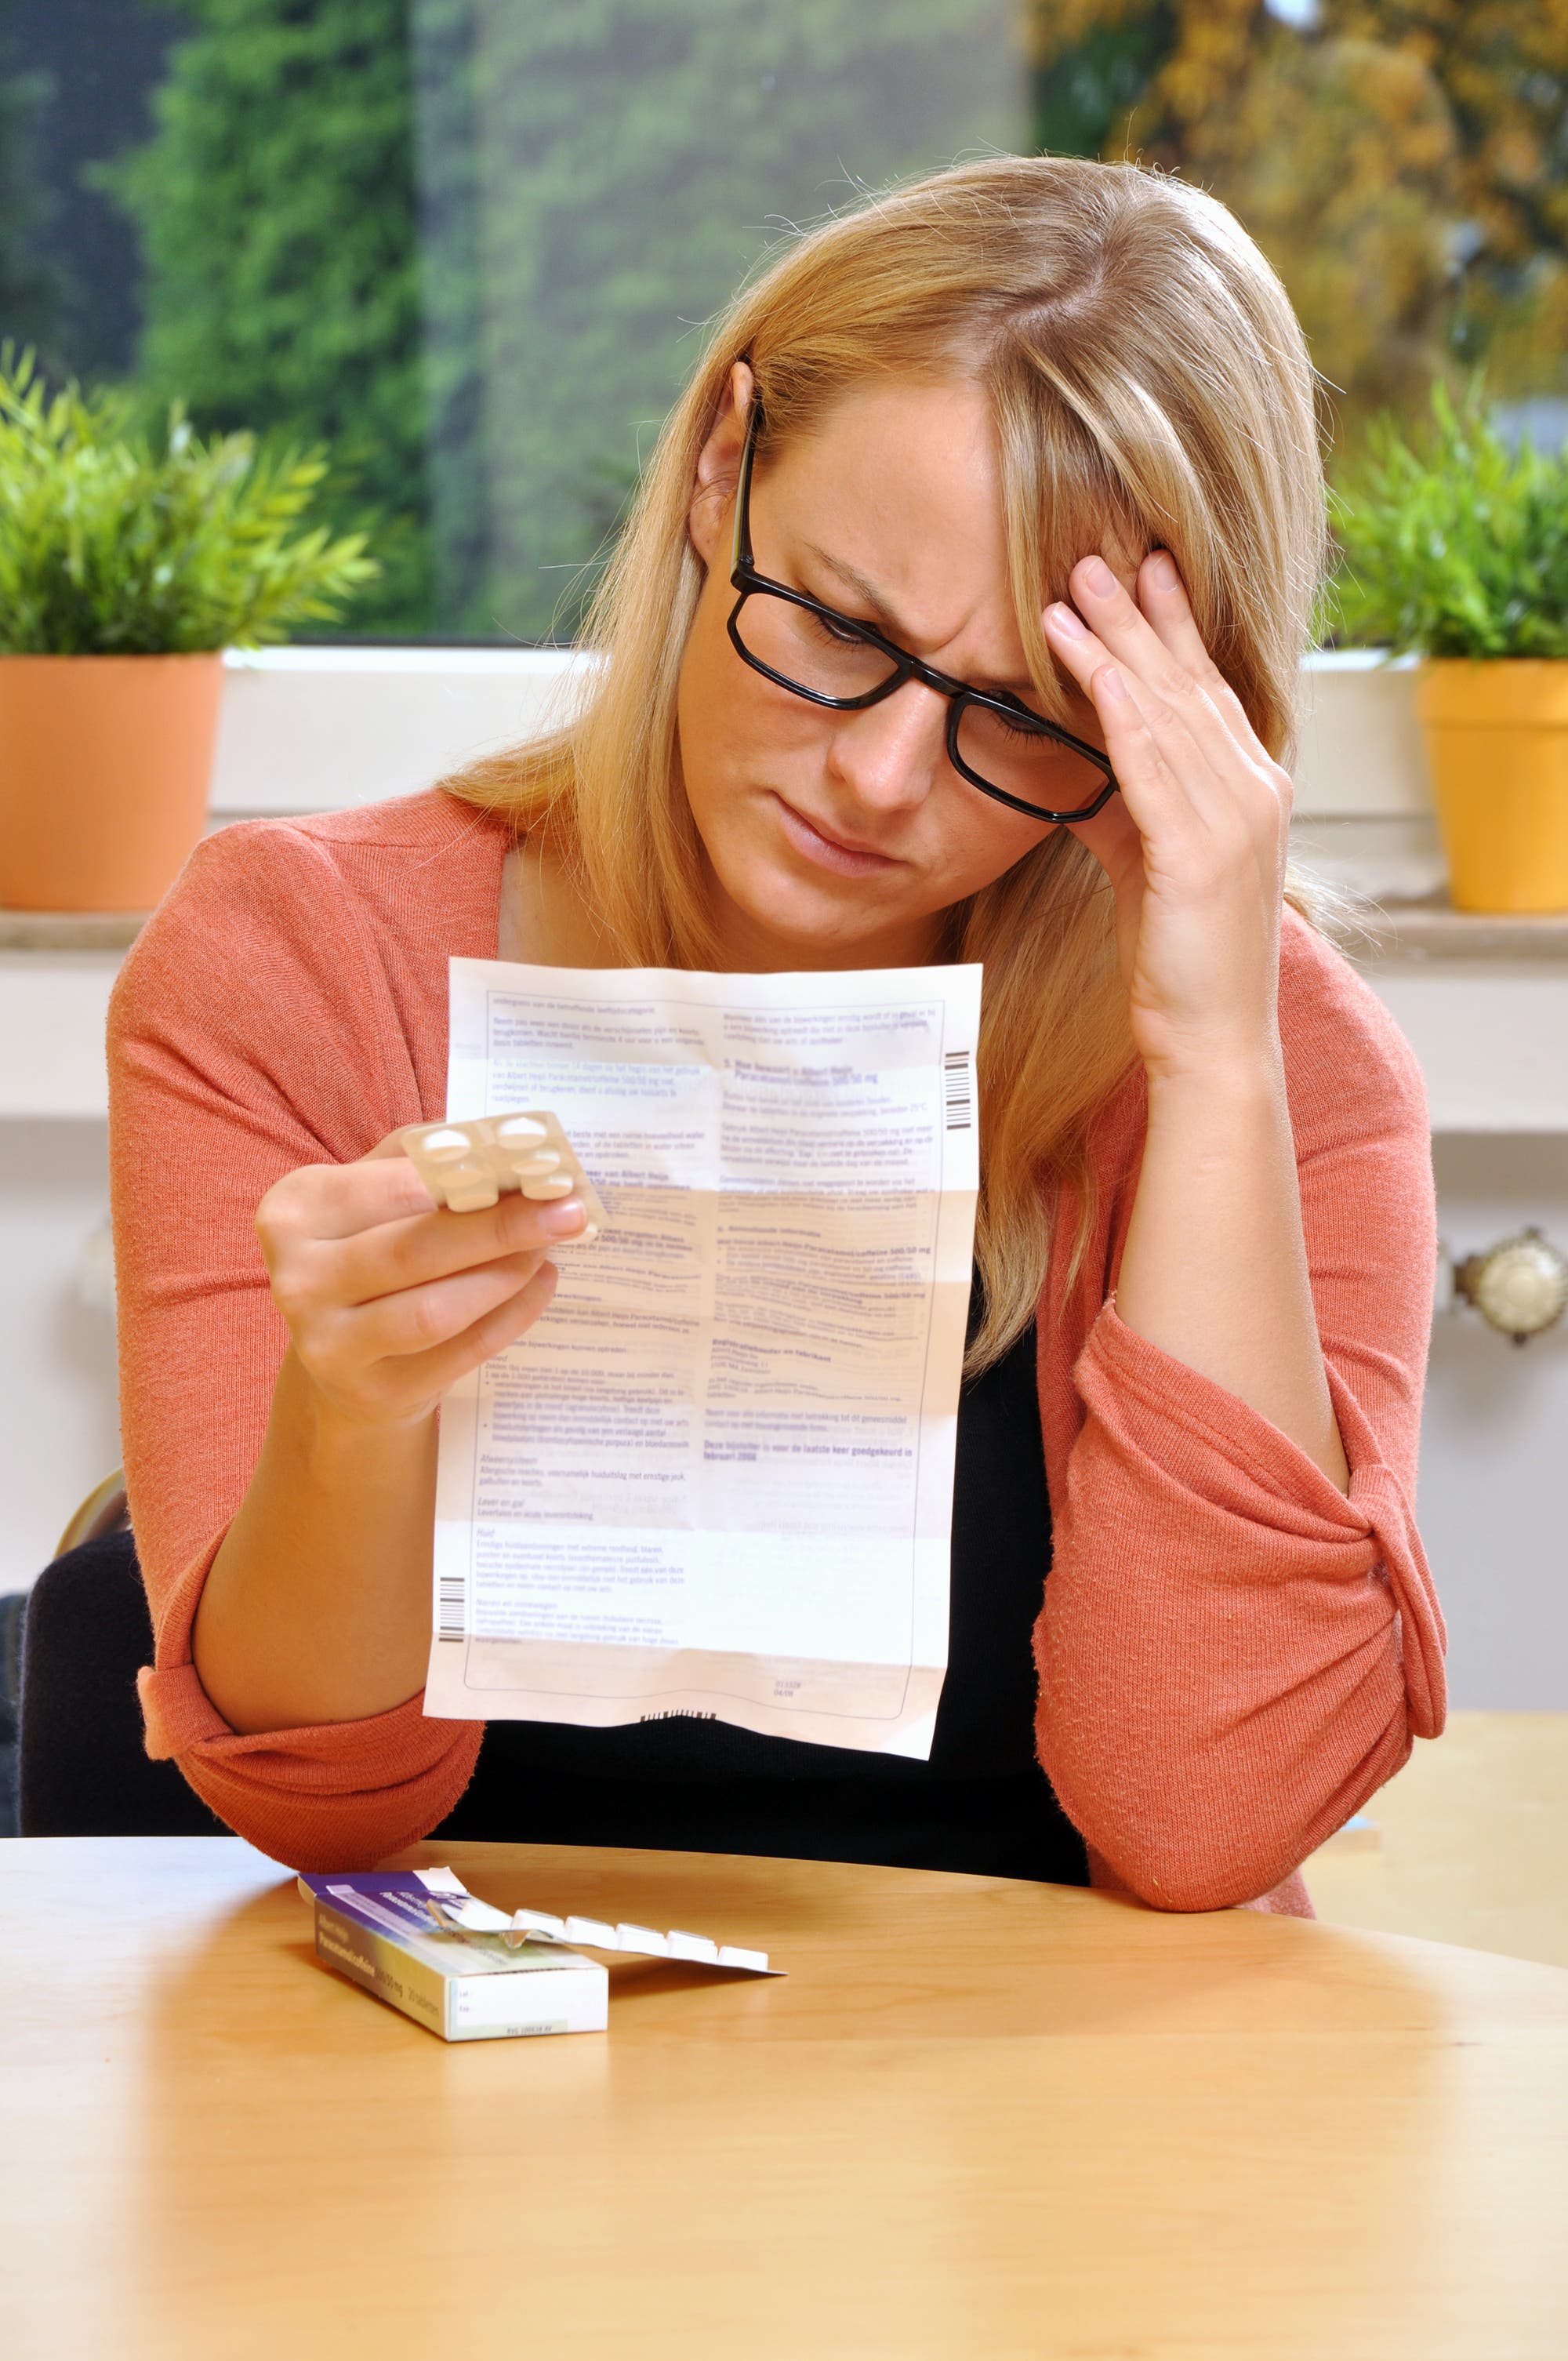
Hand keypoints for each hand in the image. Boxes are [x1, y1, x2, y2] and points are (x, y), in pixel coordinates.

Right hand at [254, 1146, 585, 1429]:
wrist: (343, 1361)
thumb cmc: (368, 1254)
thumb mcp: (373, 1198)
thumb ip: (422, 1162)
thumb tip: (504, 1143)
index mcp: (295, 1211)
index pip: (396, 1187)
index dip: (472, 1175)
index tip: (537, 1165)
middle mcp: (298, 1279)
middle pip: (415, 1248)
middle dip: (502, 1227)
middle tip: (568, 1211)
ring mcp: (328, 1346)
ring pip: (436, 1309)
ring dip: (505, 1276)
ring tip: (548, 1249)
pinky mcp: (372, 1393)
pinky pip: (460, 1353)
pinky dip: (509, 1317)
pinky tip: (539, 1287)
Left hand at [1040, 552, 1292, 1085]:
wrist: (1213, 1038)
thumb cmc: (1182, 961)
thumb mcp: (1149, 867)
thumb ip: (1124, 810)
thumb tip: (1078, 775)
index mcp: (1250, 791)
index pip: (1208, 691)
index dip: (1173, 629)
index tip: (1145, 571)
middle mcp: (1255, 791)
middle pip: (1188, 683)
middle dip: (1140, 615)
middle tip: (1097, 554)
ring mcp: (1234, 818)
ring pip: (1166, 709)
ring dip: (1115, 645)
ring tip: (1071, 590)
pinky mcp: (1200, 851)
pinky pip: (1152, 762)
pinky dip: (1118, 707)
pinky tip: (1089, 665)